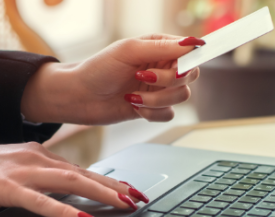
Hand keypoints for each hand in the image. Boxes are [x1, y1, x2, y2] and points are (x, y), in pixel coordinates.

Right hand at [0, 142, 148, 216]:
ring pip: (71, 181)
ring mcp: (22, 171)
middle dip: (116, 187)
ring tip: (125, 205)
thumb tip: (68, 192)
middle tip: (140, 198)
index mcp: (40, 155)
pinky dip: (65, 211)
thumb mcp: (17, 171)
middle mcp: (37, 159)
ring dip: (101, 194)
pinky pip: (41, 201)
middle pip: (85, 173)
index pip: (83, 169)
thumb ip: (42, 179)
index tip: (131, 191)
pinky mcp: (5, 187)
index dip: (110, 181)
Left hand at [21, 35, 204, 123]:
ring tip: (133, 95)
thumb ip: (162, 47)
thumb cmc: (99, 69)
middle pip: (189, 76)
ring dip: (157, 99)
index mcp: (159, 48)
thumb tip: (193, 43)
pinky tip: (134, 106)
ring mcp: (158, 89)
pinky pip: (168, 114)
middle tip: (144, 78)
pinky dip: (152, 113)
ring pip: (181, 97)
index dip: (193, 58)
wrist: (80, 97)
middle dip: (168, 81)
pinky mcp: (152, 108)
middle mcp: (162, 67)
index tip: (194, 63)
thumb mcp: (128, 51)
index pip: (189, 52)